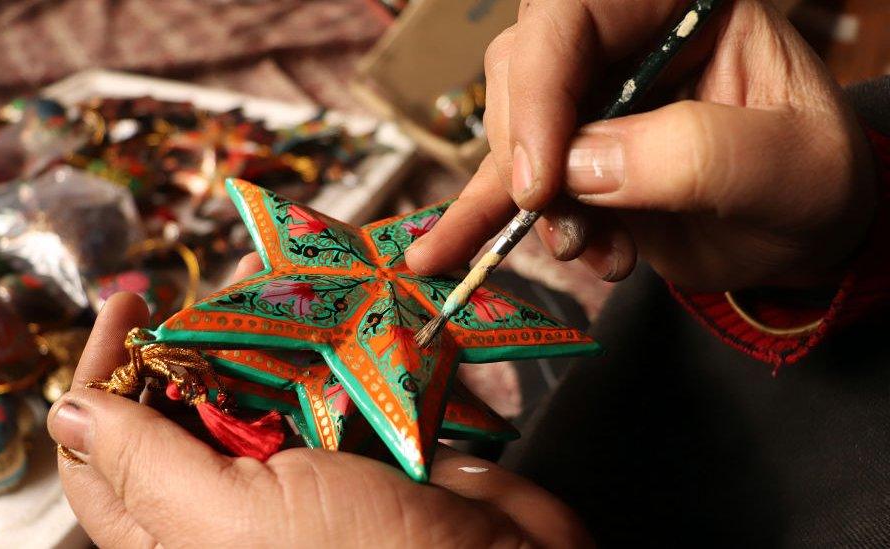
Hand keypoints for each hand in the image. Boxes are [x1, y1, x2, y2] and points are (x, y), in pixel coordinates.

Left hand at [48, 259, 591, 547]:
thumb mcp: (233, 519)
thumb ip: (145, 465)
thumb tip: (65, 411)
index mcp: (182, 529)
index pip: (102, 452)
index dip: (100, 373)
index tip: (126, 302)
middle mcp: (232, 501)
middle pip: (182, 406)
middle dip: (191, 334)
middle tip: (213, 280)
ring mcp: (301, 469)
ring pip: (259, 383)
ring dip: (264, 325)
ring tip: (276, 276)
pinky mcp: (361, 442)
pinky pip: (326, 381)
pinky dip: (328, 339)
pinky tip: (336, 300)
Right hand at [406, 0, 876, 291]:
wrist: (799, 238)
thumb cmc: (809, 185)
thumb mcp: (786, 167)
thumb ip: (693, 155)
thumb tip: (578, 168)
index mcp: (676, 5)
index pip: (576, 15)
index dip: (542, 88)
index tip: (543, 182)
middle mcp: (620, 44)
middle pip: (525, 72)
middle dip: (535, 160)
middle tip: (572, 227)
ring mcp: (587, 102)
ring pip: (508, 133)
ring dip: (529, 208)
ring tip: (591, 254)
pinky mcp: (567, 162)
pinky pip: (505, 184)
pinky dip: (475, 222)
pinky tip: (439, 255)